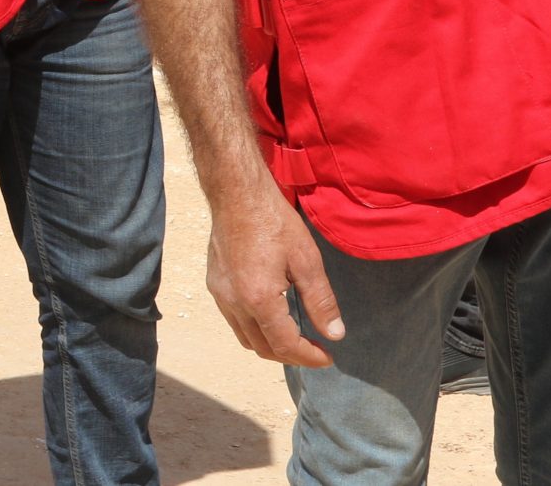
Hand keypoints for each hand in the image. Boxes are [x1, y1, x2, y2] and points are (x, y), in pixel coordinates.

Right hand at [203, 169, 343, 367]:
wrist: (237, 193)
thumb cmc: (273, 221)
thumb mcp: (307, 260)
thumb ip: (321, 301)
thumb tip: (335, 334)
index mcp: (259, 299)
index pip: (285, 345)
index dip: (309, 357)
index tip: (328, 356)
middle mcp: (234, 303)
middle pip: (263, 348)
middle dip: (291, 356)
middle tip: (315, 348)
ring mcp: (220, 294)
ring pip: (245, 338)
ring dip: (271, 345)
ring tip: (295, 337)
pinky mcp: (214, 284)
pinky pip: (233, 320)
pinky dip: (254, 329)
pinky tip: (271, 315)